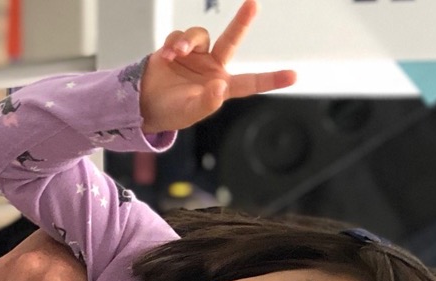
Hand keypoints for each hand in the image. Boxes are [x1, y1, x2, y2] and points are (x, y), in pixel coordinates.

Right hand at [138, 0, 296, 134]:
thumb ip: (207, 102)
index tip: (293, 76)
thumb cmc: (170, 112)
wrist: (142, 104)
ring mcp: (196, 56)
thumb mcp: (189, 113)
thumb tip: (220, 86)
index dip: (271, 79)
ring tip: (176, 53)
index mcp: (221, 87)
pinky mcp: (178, 48)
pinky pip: (180, 36)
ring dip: (188, 40)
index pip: (250, 82)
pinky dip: (174, 43)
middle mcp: (212, 68)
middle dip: (242, 21)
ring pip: (200, 34)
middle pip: (231, 40)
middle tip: (253, 4)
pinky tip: (167, 55)